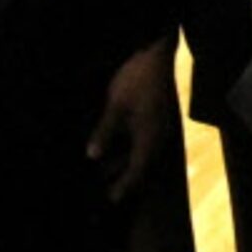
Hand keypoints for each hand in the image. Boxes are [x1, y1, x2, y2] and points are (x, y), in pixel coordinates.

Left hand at [87, 39, 176, 202]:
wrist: (156, 53)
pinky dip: (129, 146)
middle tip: (105, 187)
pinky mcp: (156, 116)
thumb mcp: (115, 106)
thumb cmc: (136, 80)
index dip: (124, 186)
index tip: (112, 199)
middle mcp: (158, 137)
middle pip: (140, 165)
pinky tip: (116, 143)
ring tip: (105, 167)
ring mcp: (159, 126)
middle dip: (123, 175)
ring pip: (141, 151)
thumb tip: (93, 156)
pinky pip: (142, 139)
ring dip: (125, 160)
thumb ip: (105, 132)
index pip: (137, 172)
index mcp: (150, 139)